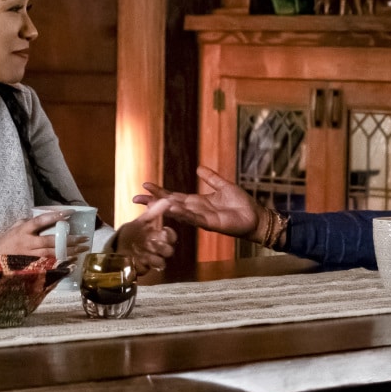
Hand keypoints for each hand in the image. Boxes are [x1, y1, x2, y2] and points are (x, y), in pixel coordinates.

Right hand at [0, 211, 88, 258]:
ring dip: (69, 252)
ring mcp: (29, 256)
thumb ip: (29, 222)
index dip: (55, 216)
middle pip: (51, 241)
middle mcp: (27, 243)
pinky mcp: (31, 266)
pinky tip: (72, 261)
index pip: (41, 221)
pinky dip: (61, 263)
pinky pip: (49, 264)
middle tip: (84, 238)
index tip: (70, 212)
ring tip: (82, 249)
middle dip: (69, 239)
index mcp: (23, 230)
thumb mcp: (15, 227)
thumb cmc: (6, 240)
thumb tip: (47, 218)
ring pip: (52, 254)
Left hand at [114, 197, 176, 276]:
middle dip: (163, 246)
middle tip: (153, 241)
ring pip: (162, 261)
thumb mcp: (141, 220)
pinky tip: (139, 257)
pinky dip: (147, 262)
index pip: (171, 237)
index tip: (164, 230)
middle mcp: (157, 249)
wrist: (116, 245)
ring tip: (145, 251)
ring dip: (155, 256)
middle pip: (169, 251)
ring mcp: (151, 259)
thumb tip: (166, 200)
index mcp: (159, 237)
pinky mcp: (144, 267)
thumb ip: (154, 211)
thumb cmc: (131, 232)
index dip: (170, 234)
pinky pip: (150, 268)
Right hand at [134, 166, 265, 242]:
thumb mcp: (223, 186)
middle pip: (171, 206)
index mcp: (197, 202)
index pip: (174, 196)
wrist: (254, 216)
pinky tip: (173, 209)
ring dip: (165, 208)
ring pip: (179, 213)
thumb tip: (198, 168)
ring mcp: (202, 218)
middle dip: (154, 202)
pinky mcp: (211, 223)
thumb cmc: (240, 204)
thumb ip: (211, 178)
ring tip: (150, 203)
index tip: (145, 186)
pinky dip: (183, 214)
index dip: (160, 192)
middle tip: (136, 199)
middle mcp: (196, 211)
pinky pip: (194, 218)